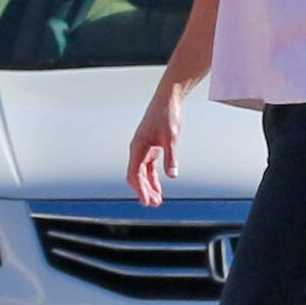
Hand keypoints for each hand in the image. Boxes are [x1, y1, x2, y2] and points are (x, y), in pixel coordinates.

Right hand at [126, 84, 182, 207]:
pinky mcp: (152, 148)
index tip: (146, 201)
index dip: (139, 189)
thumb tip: (172, 175)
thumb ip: (171, 157)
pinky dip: (153, 178)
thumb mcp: (171, 137)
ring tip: (156, 201)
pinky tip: (159, 188)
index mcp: (138, 147)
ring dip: (149, 187)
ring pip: (143, 173)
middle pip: (137, 176)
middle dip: (144, 191)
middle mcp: (138, 150)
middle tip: (153, 205)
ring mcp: (144, 149)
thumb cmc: (167, 116)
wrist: (168, 99)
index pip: (134, 174)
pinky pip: (149, 168)